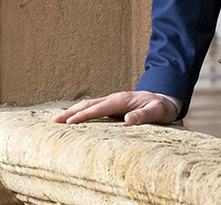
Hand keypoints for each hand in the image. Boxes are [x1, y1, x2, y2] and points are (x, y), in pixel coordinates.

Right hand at [53, 91, 179, 125]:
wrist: (166, 98)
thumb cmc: (161, 107)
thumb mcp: (157, 112)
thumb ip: (144, 115)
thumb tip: (127, 120)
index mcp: (121, 100)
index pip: (98, 108)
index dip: (83, 115)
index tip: (69, 122)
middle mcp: (114, 99)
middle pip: (88, 104)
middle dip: (70, 112)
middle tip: (54, 122)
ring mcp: (112, 102)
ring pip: (88, 105)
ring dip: (73, 111)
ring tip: (58, 121)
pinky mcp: (113, 106)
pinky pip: (93, 108)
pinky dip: (81, 112)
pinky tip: (74, 119)